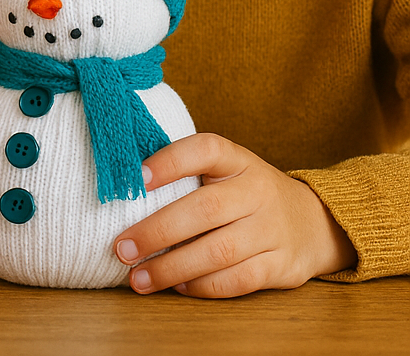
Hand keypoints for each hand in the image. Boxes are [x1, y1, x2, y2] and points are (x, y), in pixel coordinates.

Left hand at [113, 133, 355, 297]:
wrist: (314, 221)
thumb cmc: (247, 192)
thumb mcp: (226, 169)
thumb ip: (187, 173)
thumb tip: (125, 187)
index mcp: (237, 159)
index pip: (204, 149)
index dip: (170, 160)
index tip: (136, 177)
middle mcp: (256, 190)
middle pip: (205, 209)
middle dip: (158, 231)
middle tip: (122, 248)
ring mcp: (272, 229)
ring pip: (219, 251)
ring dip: (173, 268)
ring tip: (138, 278)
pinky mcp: (281, 266)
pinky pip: (238, 280)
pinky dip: (203, 286)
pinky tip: (177, 287)